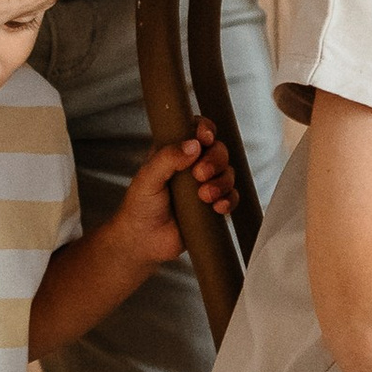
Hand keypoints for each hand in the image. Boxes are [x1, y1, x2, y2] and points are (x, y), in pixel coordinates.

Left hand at [107, 120, 236, 270]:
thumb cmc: (140, 206)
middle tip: (199, 174)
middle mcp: (193, 166)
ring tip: (204, 196)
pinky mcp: (213, 206)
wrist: (142, 240)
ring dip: (222, 182)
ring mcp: (205, 186)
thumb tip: (193, 145)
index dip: (206, 130)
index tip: (205, 137)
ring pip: (228, 173)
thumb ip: (167, 158)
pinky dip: (229, 200)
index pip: (197, 130)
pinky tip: (217, 207)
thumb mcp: (148, 177)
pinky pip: (232, 197)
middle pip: (219, 150)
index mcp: (176, 152)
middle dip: (215, 159)